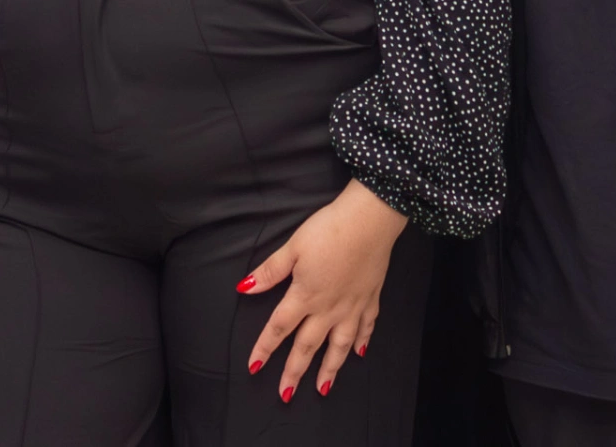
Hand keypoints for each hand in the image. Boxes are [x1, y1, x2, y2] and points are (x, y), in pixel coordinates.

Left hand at [239, 179, 408, 401]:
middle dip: (294, 372)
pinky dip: (362, 341)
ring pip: (338, 345)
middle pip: (307, 345)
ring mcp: (352, 306)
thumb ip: (270, 272)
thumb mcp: (293, 247)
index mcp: (304, 296)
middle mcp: (328, 308)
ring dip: (329, 368)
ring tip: (323, 389)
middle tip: (286, 395)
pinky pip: (366, 327)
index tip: (253, 368)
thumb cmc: (329, 229)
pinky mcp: (370, 298)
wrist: (370, 220)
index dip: (264, 348)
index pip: (278, 328)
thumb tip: (245, 288)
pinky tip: (359, 353)